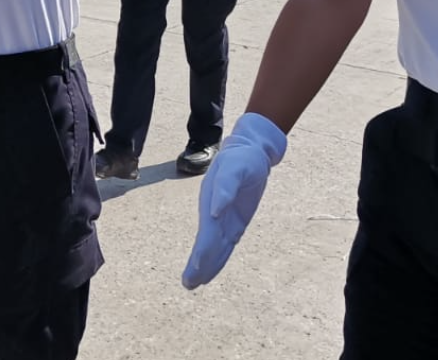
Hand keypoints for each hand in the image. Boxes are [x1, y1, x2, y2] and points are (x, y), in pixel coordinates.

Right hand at [182, 112, 287, 288]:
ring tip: (192, 284)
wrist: (249, 152)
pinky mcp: (234, 223)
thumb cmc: (242, 158)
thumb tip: (215, 211)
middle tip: (189, 284)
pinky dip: (217, 258)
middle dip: (199, 264)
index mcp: (212, 202)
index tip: (196, 269)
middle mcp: (214, 214)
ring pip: (214, 247)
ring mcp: (223, 220)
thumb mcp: (236, 168)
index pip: (207, 232)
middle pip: (207, 244)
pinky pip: (224, 244)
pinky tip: (209, 271)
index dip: (203, 251)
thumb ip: (226, 187)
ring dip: (205, 265)